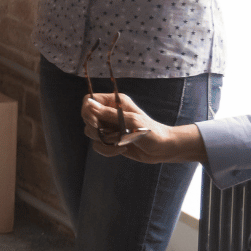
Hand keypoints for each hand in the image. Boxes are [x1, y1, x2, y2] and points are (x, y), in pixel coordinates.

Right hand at [81, 92, 198, 161]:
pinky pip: (97, 146)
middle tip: (111, 135)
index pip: (89, 100)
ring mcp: (108, 128)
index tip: (96, 123)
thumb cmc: (152, 131)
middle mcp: (109, 113)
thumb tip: (89, 104)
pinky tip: (121, 149)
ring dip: (103, 141)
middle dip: (96, 130)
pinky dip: (107, 150)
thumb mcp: (131, 121)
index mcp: (114, 103)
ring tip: (119, 142)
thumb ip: (109, 114)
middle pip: (87, 118)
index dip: (87, 111)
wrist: (163, 149)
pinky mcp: (110, 141)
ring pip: (91, 133)